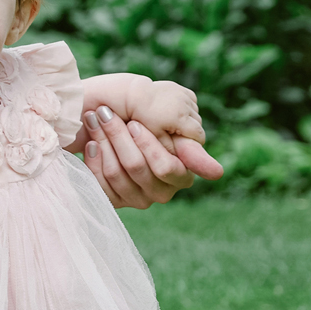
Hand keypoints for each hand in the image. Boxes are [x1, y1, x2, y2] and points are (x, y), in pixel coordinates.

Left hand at [82, 108, 222, 208]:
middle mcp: (163, 190)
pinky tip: (93, 143)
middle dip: (120, 136)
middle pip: (137, 167)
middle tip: (107, 113)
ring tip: (96, 120)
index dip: (149, 146)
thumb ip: (188, 144)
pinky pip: (101, 184)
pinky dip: (94, 157)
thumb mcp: (166, 115)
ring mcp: (139, 197)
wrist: (99, 108)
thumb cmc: (138, 108)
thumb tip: (218, 174)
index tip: (134, 124)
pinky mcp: (115, 200)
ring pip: (117, 173)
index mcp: (182, 172)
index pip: (167, 167)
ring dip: (104, 140)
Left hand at [135, 79, 205, 149]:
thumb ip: (171, 147)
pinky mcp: (180, 89)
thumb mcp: (156, 137)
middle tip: (179, 135)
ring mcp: (183, 94)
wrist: (133, 96)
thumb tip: (184, 159)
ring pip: (195, 112)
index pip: (199, 134)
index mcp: (180, 118)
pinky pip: (190, 101)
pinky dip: (186, 108)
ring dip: (189, 119)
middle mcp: (184, 104)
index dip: (195, 142)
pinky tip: (174, 112)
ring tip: (174, 123)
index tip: (187, 147)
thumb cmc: (142, 119)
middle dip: (191, 131)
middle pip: (198, 123)